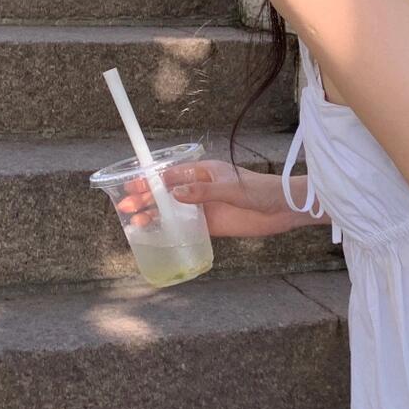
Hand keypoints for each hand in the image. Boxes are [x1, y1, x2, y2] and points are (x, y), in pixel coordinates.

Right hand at [115, 156, 286, 238]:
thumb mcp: (233, 189)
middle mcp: (200, 189)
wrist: (283, 210)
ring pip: (171, 211)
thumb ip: (205, 191)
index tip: (132, 186)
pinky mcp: (211, 225)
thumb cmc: (262, 191)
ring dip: (153, 215)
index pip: (170, 174)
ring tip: (133, 222)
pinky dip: (169, 231)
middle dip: (145, 198)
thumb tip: (176, 193)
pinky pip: (185, 228)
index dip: (150, 180)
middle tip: (125, 207)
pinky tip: (154, 236)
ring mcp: (204, 207)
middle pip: (166, 193)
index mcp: (203, 172)